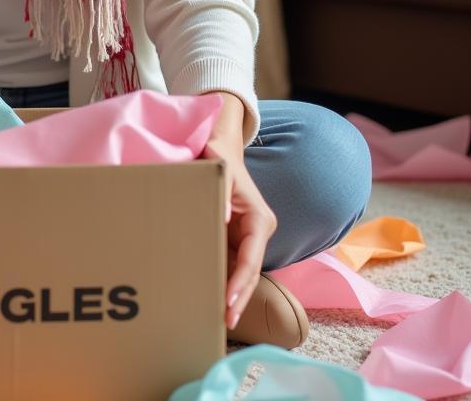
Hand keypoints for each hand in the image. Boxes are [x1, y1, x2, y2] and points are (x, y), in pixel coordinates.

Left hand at [203, 133, 276, 331]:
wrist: (220, 149)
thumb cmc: (219, 156)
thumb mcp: (220, 167)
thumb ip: (221, 190)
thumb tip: (223, 216)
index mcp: (259, 218)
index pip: (252, 257)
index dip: (241, 280)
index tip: (229, 299)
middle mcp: (258, 232)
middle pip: (250, 271)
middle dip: (239, 297)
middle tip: (226, 321)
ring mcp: (247, 237)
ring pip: (242, 272)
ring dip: (232, 294)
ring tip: (219, 319)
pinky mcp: (235, 239)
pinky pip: (230, 263)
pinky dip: (223, 281)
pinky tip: (211, 299)